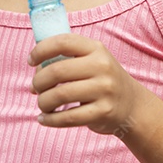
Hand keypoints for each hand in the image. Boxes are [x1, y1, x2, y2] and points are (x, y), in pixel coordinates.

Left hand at [28, 34, 143, 136]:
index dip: (40, 50)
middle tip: (35, 88)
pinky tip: (44, 118)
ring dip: (43, 102)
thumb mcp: (91, 61)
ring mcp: (104, 90)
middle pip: (57, 71)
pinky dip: (51, 120)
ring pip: (60, 95)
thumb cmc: (101, 80)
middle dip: (38, 82)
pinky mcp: (103, 112)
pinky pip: (68, 117)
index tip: (30, 61)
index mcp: (95, 48)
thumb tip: (35, 71)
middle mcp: (102, 66)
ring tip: (42, 104)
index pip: (62, 42)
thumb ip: (66, 59)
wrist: (132, 105)